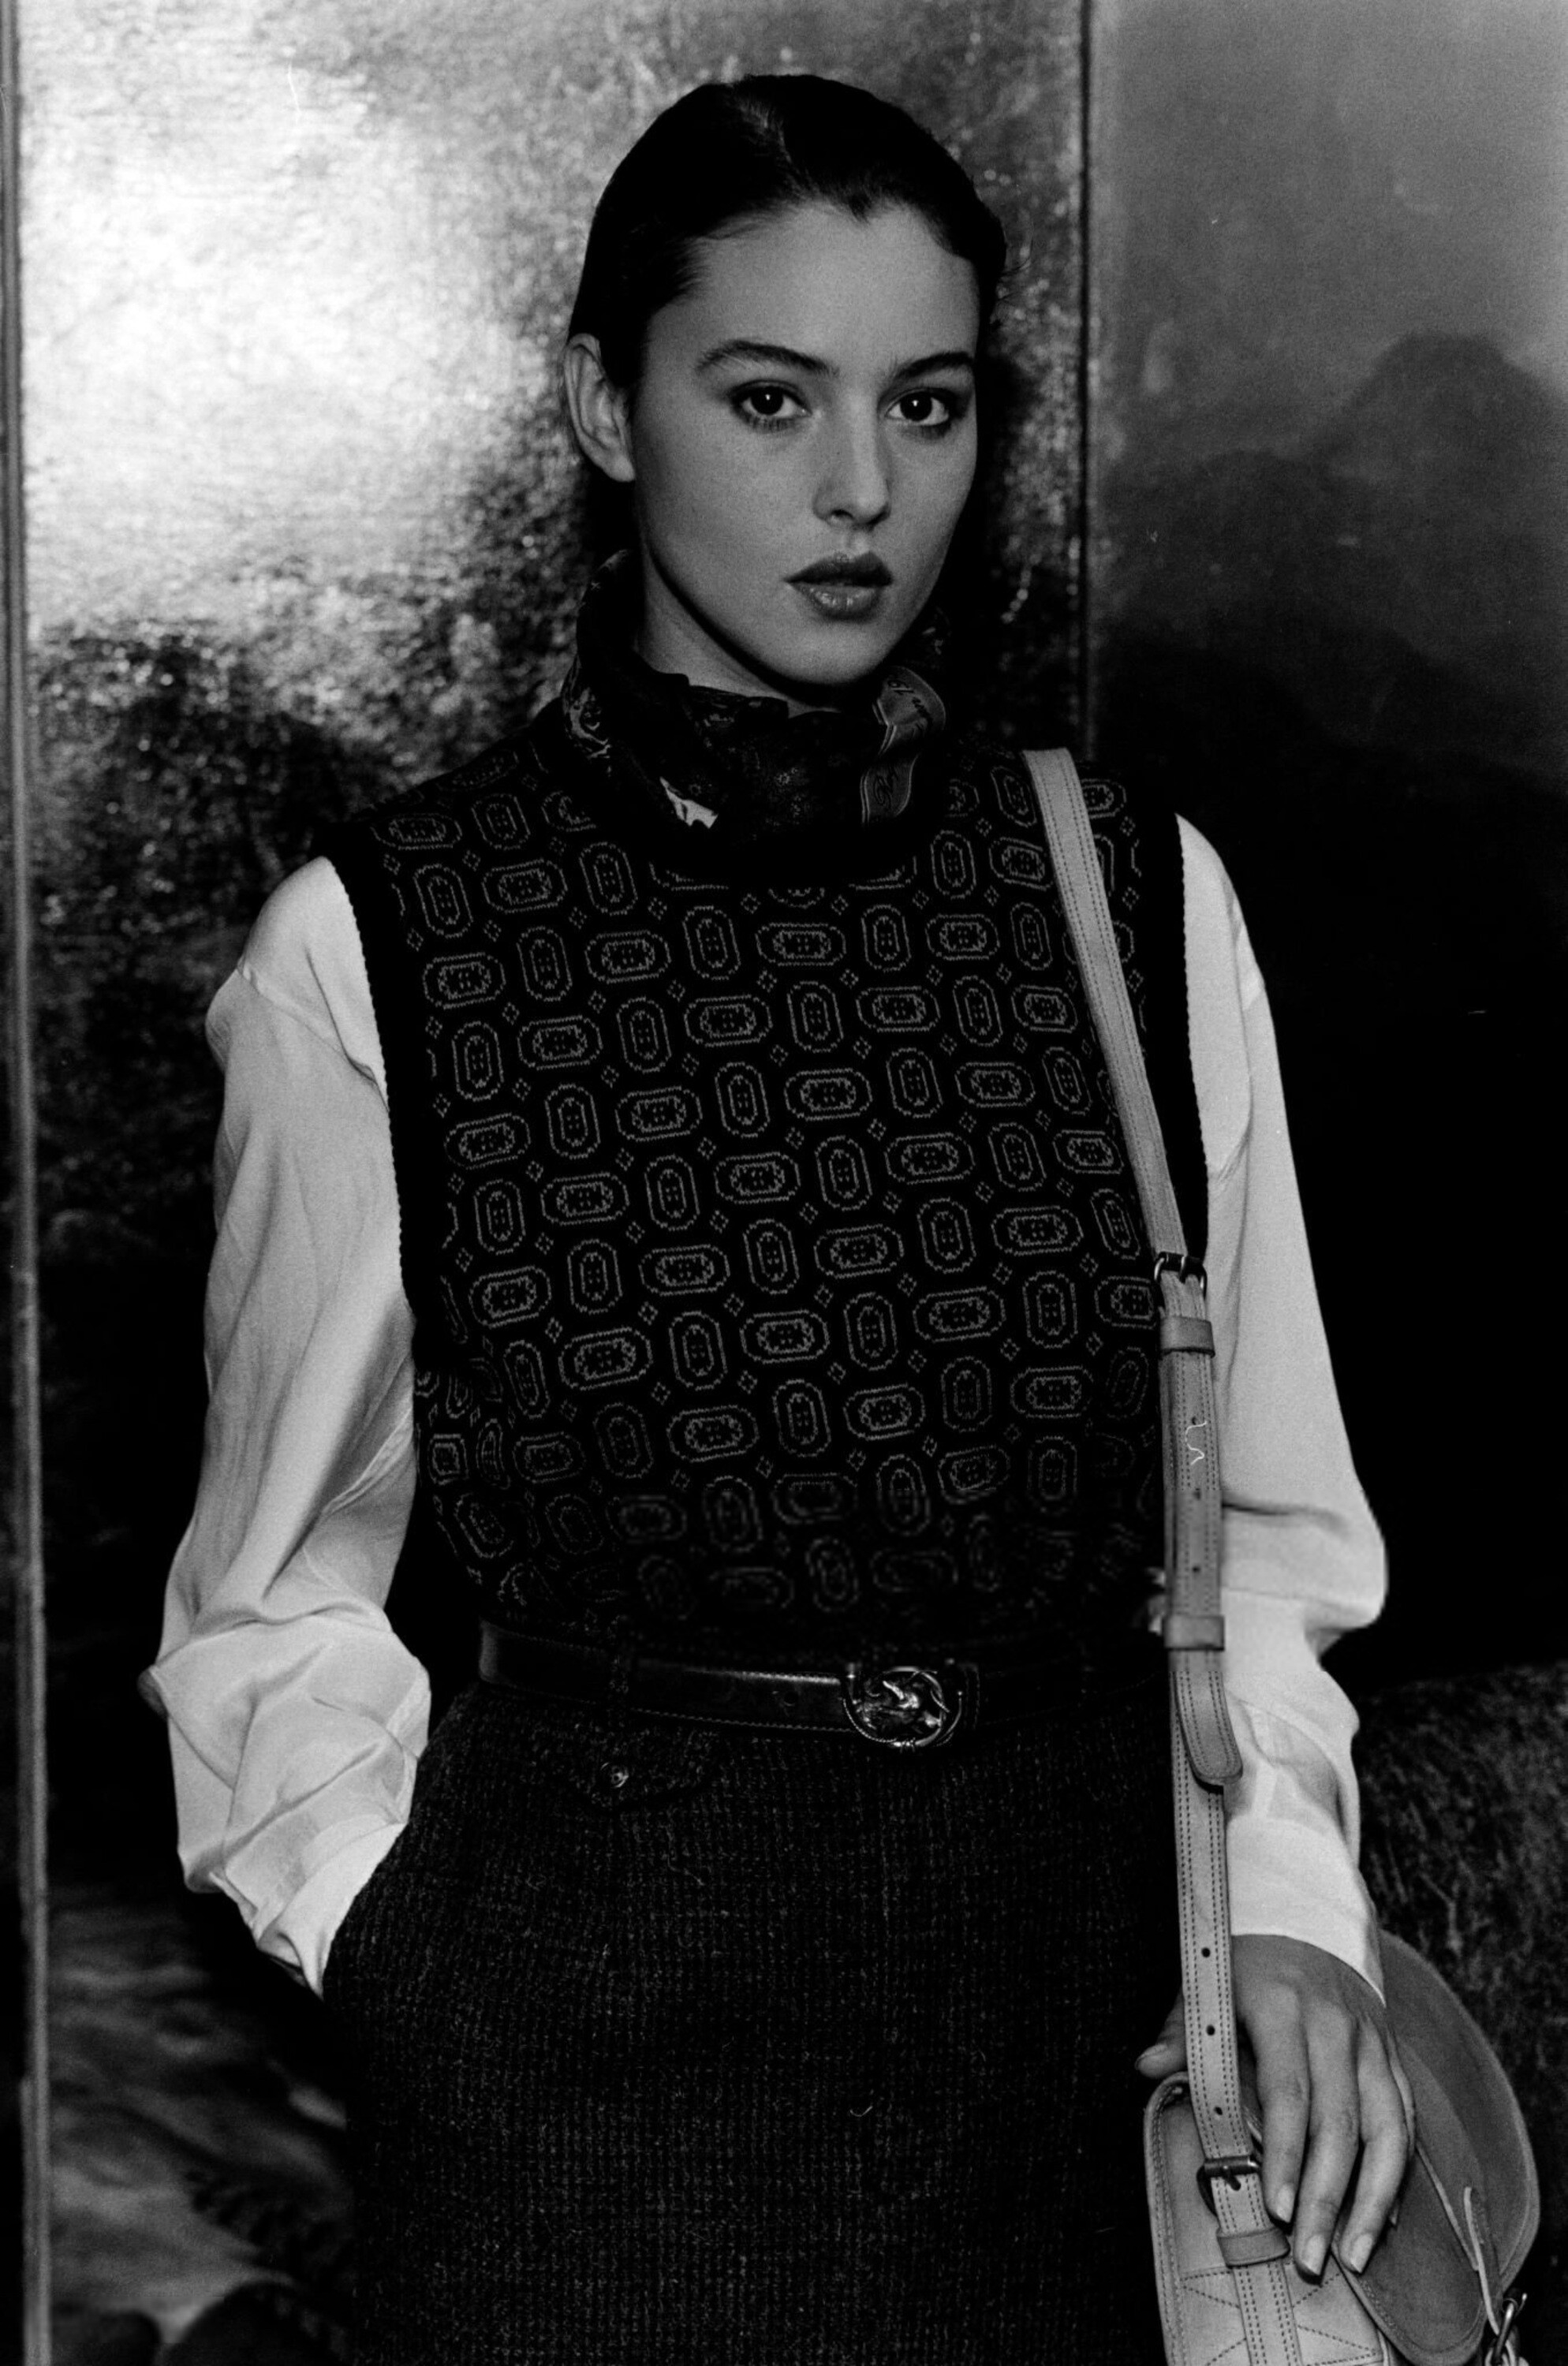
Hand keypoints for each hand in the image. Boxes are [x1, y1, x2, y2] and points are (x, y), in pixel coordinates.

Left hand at [1137, 1934, 1414, 2280]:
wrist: (1304, 1912)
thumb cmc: (1243, 1960)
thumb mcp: (1207, 1982)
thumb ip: (1181, 2030)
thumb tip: (1146, 2067)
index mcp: (1284, 2006)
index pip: (1289, 2091)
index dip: (1287, 2153)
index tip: (1279, 2208)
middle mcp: (1335, 2026)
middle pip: (1341, 2123)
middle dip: (1328, 2198)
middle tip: (1311, 2259)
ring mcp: (1371, 2042)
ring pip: (1387, 2129)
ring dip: (1373, 2200)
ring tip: (1353, 2256)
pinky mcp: (1391, 2054)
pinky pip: (1404, 2120)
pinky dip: (1398, 2173)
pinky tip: (1384, 2219)